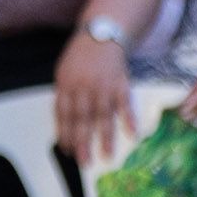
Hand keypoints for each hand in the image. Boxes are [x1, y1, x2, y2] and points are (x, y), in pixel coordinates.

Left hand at [55, 26, 134, 163]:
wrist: (102, 35)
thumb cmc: (80, 57)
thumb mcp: (63, 73)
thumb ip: (64, 95)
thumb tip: (63, 122)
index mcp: (66, 85)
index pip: (63, 114)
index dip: (65, 132)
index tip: (66, 149)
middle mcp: (84, 88)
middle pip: (82, 119)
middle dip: (81, 141)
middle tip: (82, 161)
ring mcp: (103, 86)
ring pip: (103, 115)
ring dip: (104, 137)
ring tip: (106, 156)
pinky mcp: (121, 83)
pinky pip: (125, 104)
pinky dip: (130, 119)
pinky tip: (133, 134)